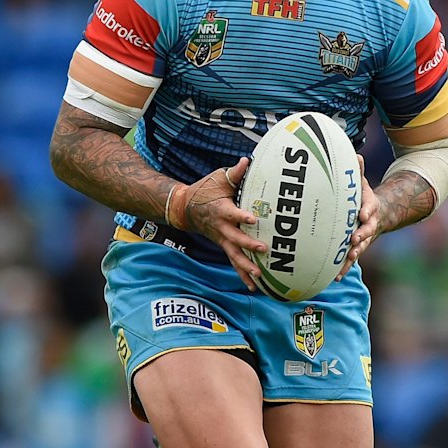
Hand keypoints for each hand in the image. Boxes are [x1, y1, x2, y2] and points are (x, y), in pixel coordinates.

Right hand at [167, 158, 266, 290]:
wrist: (184, 209)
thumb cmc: (205, 191)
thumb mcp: (218, 179)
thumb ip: (235, 173)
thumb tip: (248, 160)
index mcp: (221, 210)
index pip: (231, 213)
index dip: (241, 216)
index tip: (252, 218)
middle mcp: (221, 228)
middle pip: (235, 239)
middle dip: (248, 245)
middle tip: (263, 249)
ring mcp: (222, 239)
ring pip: (234, 256)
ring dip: (246, 266)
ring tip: (259, 275)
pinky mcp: (224, 246)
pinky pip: (234, 263)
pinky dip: (243, 275)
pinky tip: (255, 287)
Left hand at [337, 156, 379, 278]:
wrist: (378, 215)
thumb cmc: (363, 197)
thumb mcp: (362, 184)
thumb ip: (358, 173)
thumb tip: (355, 154)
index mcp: (370, 207)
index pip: (370, 208)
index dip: (367, 211)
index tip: (363, 214)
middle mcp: (369, 224)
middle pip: (367, 230)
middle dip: (361, 235)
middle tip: (354, 240)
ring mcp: (363, 238)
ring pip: (359, 247)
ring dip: (354, 254)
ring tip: (348, 259)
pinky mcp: (356, 248)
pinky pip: (350, 259)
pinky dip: (344, 268)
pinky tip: (336, 277)